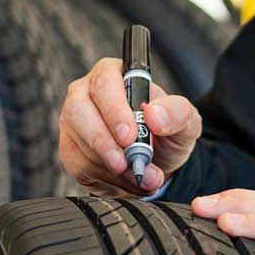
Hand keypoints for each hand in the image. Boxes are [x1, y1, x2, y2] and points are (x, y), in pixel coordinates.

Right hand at [57, 56, 202, 197]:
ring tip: (139, 176)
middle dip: (103, 140)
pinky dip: (104, 178)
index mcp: (115, 74)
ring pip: (78, 141)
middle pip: (79, 108)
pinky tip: (125, 179)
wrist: (157, 161)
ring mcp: (74, 120)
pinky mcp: (70, 148)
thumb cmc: (167, 132)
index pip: (105, 83)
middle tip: (125, 162)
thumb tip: (154, 115)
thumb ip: (177, 113)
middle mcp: (87, 92)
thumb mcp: (185, 121)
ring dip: (108, 165)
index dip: (114, 110)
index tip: (130, 136)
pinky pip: (77, 164)